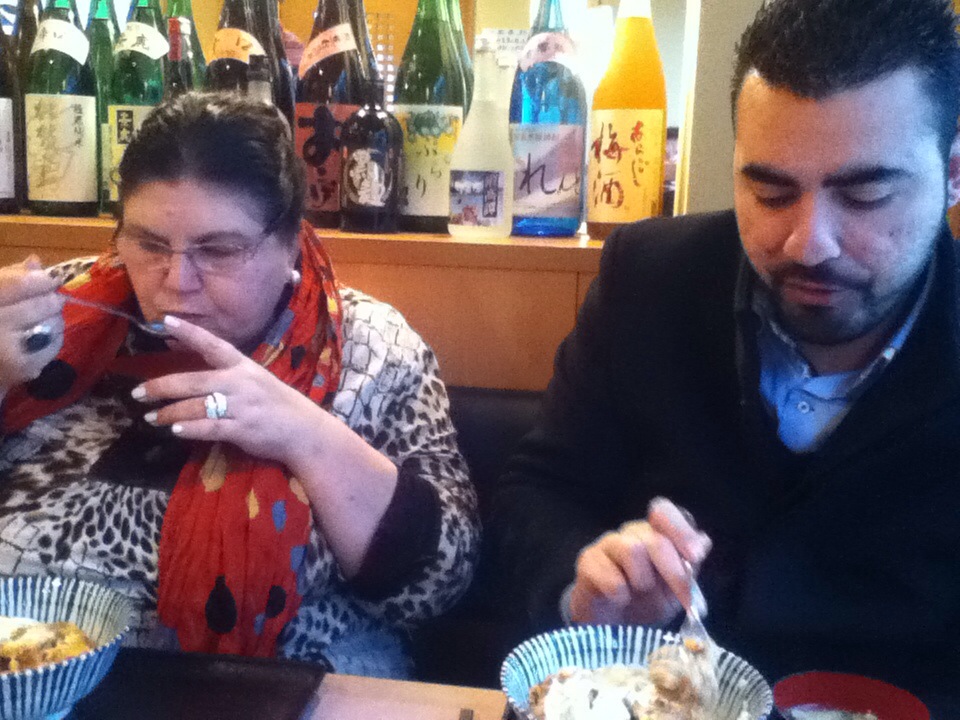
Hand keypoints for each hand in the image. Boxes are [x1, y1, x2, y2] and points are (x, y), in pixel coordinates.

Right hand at [0, 256, 64, 395]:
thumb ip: (10, 278)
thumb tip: (35, 261)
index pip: (17, 282)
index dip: (41, 279)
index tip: (50, 279)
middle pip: (40, 304)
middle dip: (52, 300)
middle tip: (53, 301)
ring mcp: (7, 347)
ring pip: (51, 323)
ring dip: (54, 319)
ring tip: (42, 321)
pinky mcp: (22, 367)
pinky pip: (54, 344)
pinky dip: (54, 339)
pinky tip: (41, 339)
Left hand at [134, 316, 399, 577]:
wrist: (304, 431)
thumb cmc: (278, 405)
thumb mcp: (257, 382)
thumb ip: (228, 377)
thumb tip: (194, 378)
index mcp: (243, 366)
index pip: (212, 344)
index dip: (188, 332)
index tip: (164, 321)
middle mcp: (239, 382)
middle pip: (191, 381)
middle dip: (160, 387)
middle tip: (137, 393)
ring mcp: (241, 406)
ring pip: (194, 406)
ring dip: (168, 412)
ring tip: (151, 417)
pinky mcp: (242, 428)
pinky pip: (208, 427)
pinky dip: (189, 428)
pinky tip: (176, 430)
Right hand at [569, 497, 711, 625]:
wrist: (611, 627)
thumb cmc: (646, 603)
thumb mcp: (676, 591)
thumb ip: (689, 567)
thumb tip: (703, 542)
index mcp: (655, 534)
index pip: (664, 513)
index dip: (681, 530)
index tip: (695, 555)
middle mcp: (631, 533)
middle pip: (654, 538)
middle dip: (672, 570)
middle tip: (681, 597)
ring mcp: (607, 545)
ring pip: (632, 549)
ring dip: (642, 579)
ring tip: (639, 593)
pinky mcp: (587, 562)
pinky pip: (606, 571)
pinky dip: (618, 590)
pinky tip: (620, 599)